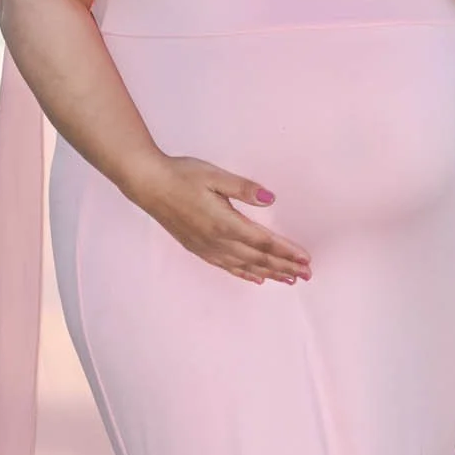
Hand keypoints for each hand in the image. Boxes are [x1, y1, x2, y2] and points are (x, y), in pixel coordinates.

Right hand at [128, 156, 311, 283]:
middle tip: (307, 274)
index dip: (286, 252)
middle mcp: (217, 241)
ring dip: (269, 273)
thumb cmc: (182, 175)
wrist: (148, 184)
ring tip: (289, 279)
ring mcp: (207, 247)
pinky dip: (245, 274)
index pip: (264, 242)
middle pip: (258, 259)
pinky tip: (256, 279)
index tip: (305, 259)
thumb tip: (271, 199)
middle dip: (284, 267)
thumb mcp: (215, 176)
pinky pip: (227, 267)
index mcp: (225, 223)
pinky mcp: (198, 248)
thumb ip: (244, 189)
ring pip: (244, 266)